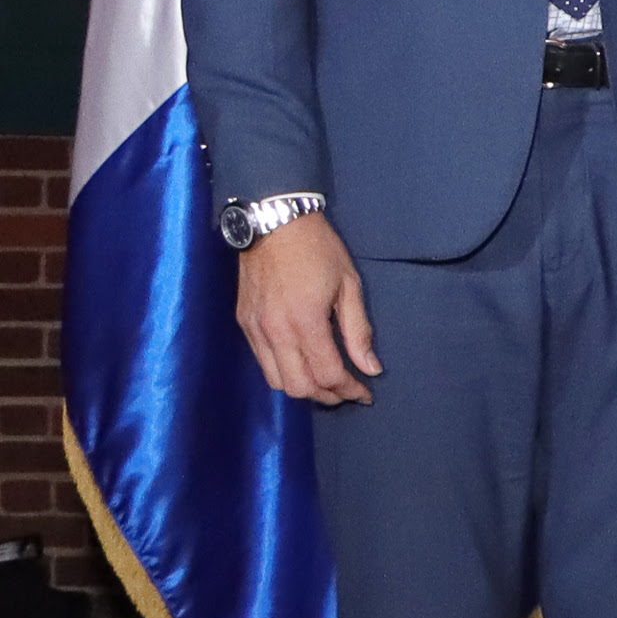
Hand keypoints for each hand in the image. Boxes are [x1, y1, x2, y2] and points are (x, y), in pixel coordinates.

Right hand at [235, 215, 375, 406]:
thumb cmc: (318, 249)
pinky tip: (303, 363)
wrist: (275, 222)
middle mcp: (274, 330)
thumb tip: (370, 367)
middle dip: (327, 396)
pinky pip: (262, 362)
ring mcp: (254, 328)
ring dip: (304, 388)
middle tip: (348, 391)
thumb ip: (358, 331)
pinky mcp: (243, 322)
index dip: (349, 390)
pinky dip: (284, 371)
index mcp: (304, 321)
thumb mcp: (349, 285)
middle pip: (298, 387)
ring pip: (276, 380)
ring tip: (327, 382)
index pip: (327, 374)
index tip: (365, 392)